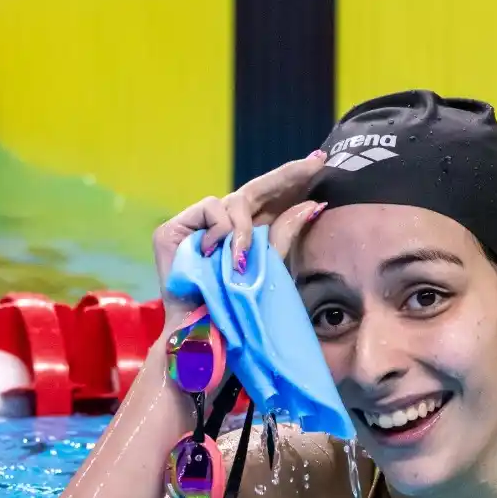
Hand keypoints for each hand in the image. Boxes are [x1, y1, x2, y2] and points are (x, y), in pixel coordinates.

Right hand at [152, 151, 327, 318]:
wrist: (207, 335)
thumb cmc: (240, 311)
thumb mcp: (272, 269)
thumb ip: (286, 235)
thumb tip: (312, 204)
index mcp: (248, 236)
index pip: (273, 199)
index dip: (294, 179)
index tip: (322, 162)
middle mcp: (224, 227)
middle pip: (257, 190)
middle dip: (287, 175)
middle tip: (315, 164)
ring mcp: (198, 227)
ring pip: (234, 202)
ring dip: (243, 230)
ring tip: (240, 260)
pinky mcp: (174, 229)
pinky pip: (210, 208)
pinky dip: (219, 230)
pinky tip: (215, 253)